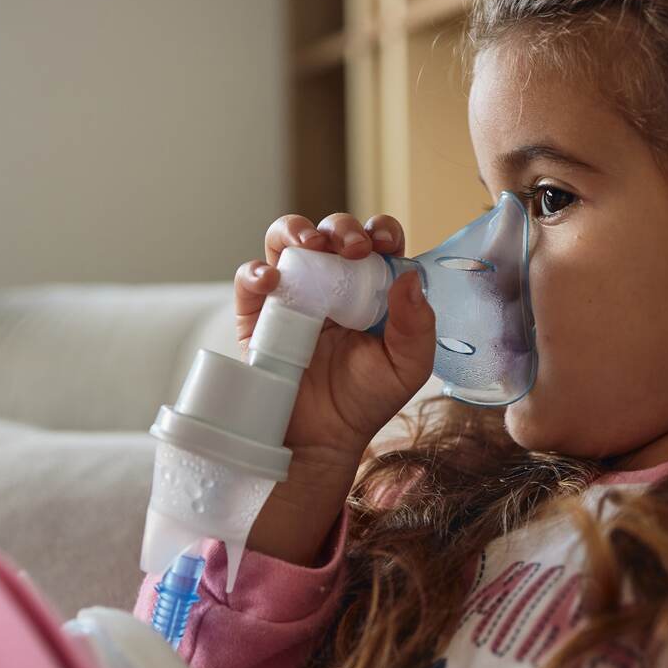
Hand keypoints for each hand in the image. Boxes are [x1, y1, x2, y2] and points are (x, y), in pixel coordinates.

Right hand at [234, 212, 435, 562]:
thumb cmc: (366, 400)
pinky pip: (249, 278)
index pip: (375, 241)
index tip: (385, 242)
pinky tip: (272, 280)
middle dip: (341, 228)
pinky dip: (256, 271)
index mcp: (370, 287)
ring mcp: (291, 293)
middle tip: (352, 249)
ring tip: (309, 245)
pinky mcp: (258, 313)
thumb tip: (409, 276)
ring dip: (296, 230)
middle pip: (330, 231)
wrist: (322, 439)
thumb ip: (417, 324)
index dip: (381, 230)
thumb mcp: (407, 366)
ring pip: (285, 239)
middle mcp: (330, 282)